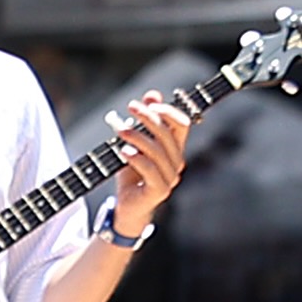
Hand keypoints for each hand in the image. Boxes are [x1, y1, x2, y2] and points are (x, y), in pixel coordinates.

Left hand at [110, 94, 193, 237]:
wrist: (127, 206)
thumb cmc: (132, 173)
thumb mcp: (135, 143)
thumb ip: (144, 121)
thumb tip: (152, 95)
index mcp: (175, 149)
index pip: (182, 124)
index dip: (168, 111)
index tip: (149, 102)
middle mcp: (177, 162)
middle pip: (166, 134)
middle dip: (148, 117)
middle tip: (130, 108)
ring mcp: (170, 178)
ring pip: (157, 151)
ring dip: (137, 136)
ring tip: (119, 129)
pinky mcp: (160, 190)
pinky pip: (150, 170)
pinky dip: (136, 158)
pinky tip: (123, 150)